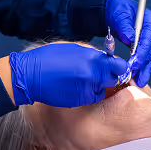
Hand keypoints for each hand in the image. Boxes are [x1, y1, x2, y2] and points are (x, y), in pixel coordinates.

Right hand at [7, 43, 127, 107]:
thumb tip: (105, 60)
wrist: (31, 75)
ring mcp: (87, 90)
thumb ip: (92, 55)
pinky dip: (87, 93)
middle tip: (95, 73)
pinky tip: (74, 87)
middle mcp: (93, 76)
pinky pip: (91, 97)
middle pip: (113, 79)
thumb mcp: (74, 49)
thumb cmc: (48, 58)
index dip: (118, 67)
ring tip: (80, 80)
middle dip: (107, 76)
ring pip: (102, 90)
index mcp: (92, 60)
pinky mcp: (80, 100)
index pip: (120, 66)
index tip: (115, 67)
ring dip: (96, 86)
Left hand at [104, 0, 150, 87]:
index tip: (135, 63)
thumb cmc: (119, 8)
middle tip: (137, 77)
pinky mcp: (148, 47)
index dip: (142, 52)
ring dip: (147, 70)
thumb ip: (124, 25)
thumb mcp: (120, 13)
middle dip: (144, 65)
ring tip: (141, 81)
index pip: (148, 39)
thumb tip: (129, 38)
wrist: (116, 9)